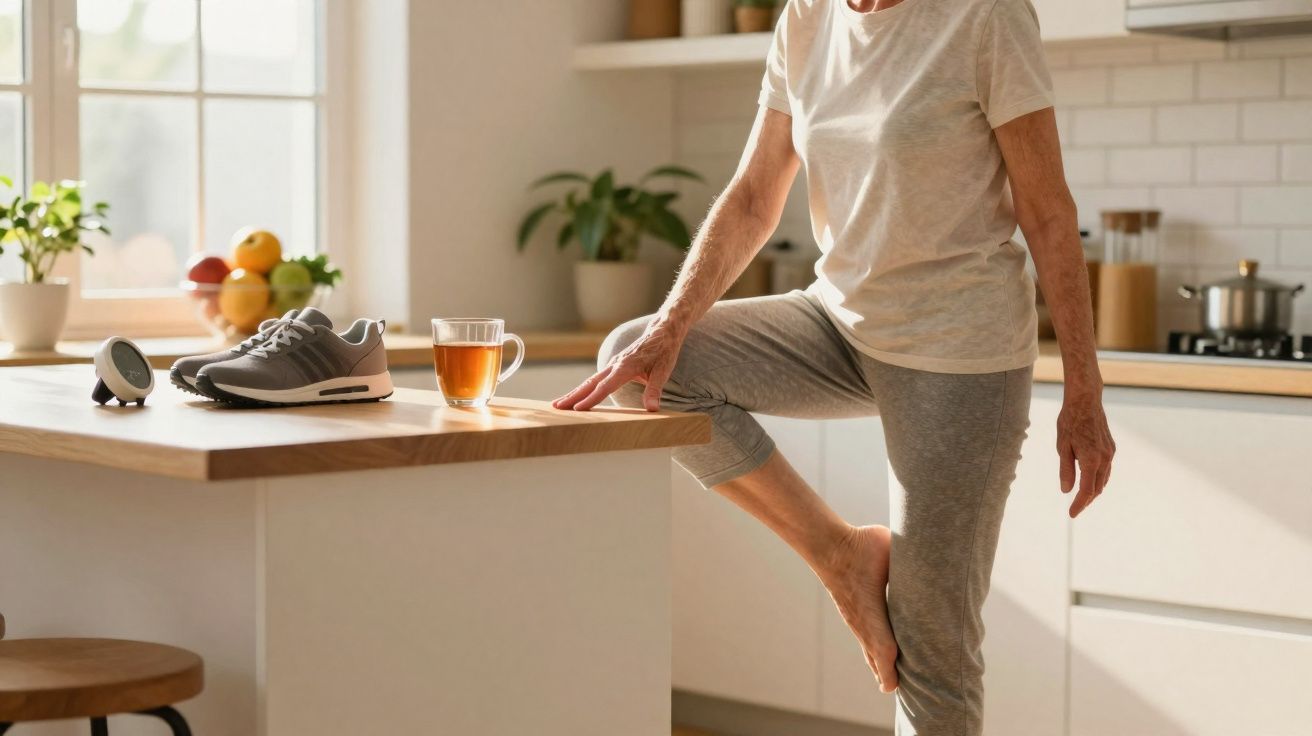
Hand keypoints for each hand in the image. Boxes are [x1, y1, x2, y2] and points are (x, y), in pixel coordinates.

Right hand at [553, 321, 684, 411]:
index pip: (605, 387)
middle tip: (556, 407)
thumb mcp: (664, 371)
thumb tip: (652, 409)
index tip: (577, 409)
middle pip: (590, 383)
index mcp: (626, 367)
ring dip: (574, 392)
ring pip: (590, 380)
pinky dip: (583, 388)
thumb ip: (655, 390)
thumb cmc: (664, 351)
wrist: (663, 331)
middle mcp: (616, 364)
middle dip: (573, 396)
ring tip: (558, 404)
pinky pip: (596, 378)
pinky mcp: (614, 365)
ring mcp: (613, 364)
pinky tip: (577, 395)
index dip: (591, 399)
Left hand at [1057, 393, 1114, 517]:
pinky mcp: (1111, 448)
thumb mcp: (1062, 447)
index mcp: (1091, 460)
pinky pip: (1106, 469)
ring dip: (1094, 491)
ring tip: (1082, 499)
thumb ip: (1066, 470)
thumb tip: (1066, 491)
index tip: (1072, 514)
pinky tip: (1090, 480)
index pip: (1086, 490)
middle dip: (1087, 501)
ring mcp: (1110, 453)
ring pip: (1104, 480)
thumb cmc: (1070, 421)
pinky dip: (1098, 479)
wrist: (1086, 401)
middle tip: (1075, 509)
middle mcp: (1104, 459)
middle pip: (1097, 488)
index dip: (1079, 504)